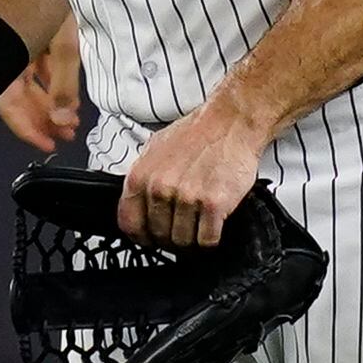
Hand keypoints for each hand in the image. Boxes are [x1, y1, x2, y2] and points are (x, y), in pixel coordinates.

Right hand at [0, 14, 81, 152]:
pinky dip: (42, 67)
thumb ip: (65, 78)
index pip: (8, 105)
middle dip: (41, 114)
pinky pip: (23, 51)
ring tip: (70, 112)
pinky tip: (61, 78)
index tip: (49, 145)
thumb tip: (64, 118)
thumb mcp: (63, 34)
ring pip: (20, 72)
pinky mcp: (9, 14)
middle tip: (66, 132)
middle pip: (14, 92)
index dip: (30, 128)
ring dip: (44, 92)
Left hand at [117, 94, 271, 246]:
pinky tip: (214, 224)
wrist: (232, 120)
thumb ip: (144, 178)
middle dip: (171, 237)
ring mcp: (187, 197)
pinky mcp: (214, 204)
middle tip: (183, 227)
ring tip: (199, 224)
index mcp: (141, 176)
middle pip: (159, 236)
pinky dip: (211, 237)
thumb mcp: (156, 148)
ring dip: (192, 238)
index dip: (142, 236)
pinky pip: (207, 240)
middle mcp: (161, 188)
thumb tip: (138, 202)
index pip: (129, 224)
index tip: (151, 238)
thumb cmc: (198, 132)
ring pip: (183, 241)